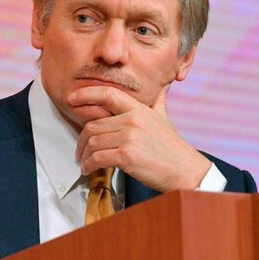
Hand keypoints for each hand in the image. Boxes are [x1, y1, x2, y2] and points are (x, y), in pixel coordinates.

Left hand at [69, 86, 211, 191]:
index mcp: (139, 109)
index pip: (107, 94)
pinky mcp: (127, 156)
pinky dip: (88, 165)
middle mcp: (133, 120)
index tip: (72, 98)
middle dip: (82, 140)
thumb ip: (158, 103)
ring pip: (93, 142)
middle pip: (93, 124)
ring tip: (84, 162)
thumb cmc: (173, 147)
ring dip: (84, 155)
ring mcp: (129, 138)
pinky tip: (88, 169)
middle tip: (80, 150)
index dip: (86, 94)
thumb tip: (161, 88)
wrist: (186, 171)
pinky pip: (97, 158)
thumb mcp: (164, 119)